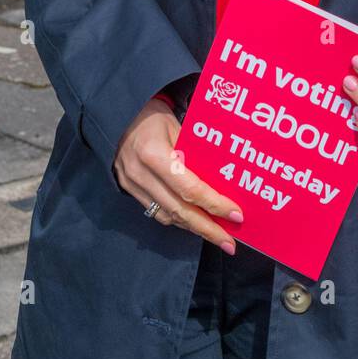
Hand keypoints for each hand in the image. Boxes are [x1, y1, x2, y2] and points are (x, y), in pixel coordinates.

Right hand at [113, 97, 243, 252]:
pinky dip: (178, 219)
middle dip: (207, 228)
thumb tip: (225, 181)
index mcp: (153, 153)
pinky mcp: (128, 190)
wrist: (121, 115)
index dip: (214, 205)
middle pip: (179, 210)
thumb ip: (196, 154)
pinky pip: (156, 212)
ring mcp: (131, 184)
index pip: (189, 188)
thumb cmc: (155, 117)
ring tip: (217, 236)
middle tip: (230, 243)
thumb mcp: (179, 127)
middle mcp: (140, 173)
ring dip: (194, 228)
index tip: (236, 215)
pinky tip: (195, 222)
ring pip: (167, 216)